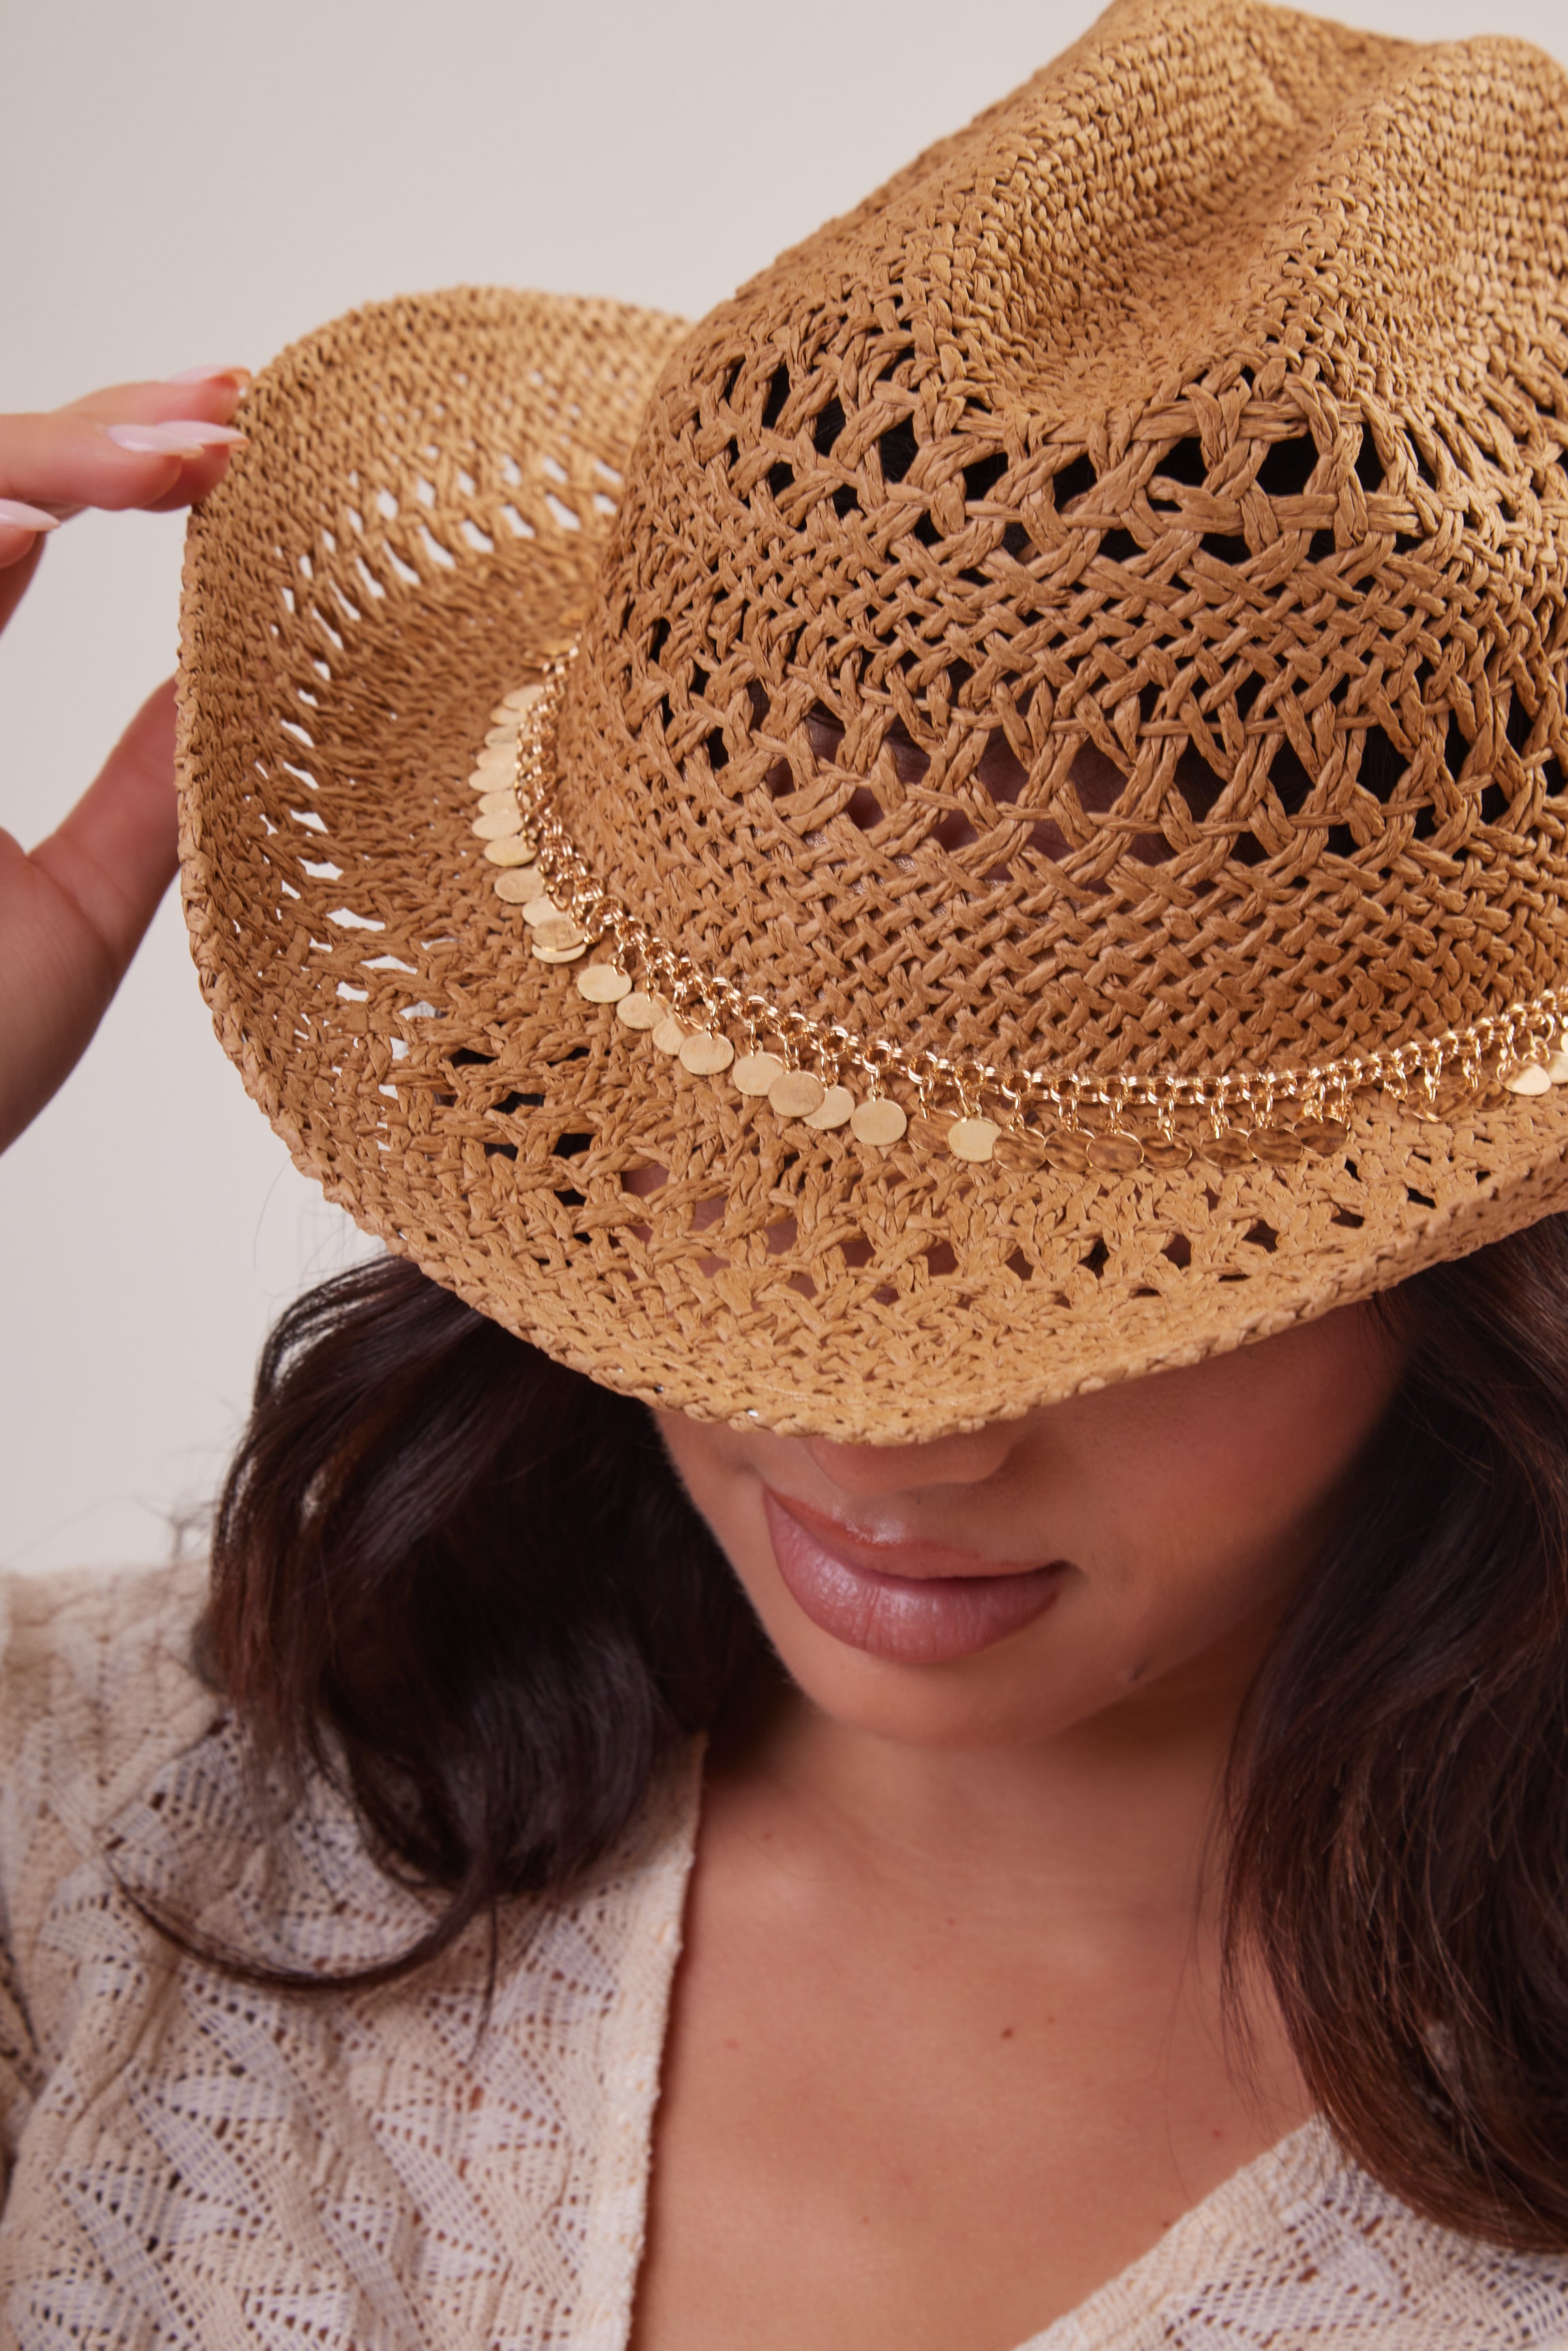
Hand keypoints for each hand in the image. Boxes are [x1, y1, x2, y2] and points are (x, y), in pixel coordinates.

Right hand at [0, 370, 248, 1152]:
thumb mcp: (80, 912)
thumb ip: (140, 794)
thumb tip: (226, 679)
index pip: (7, 520)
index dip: (107, 454)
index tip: (231, 430)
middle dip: (91, 427)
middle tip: (226, 408)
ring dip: (44, 457)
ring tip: (181, 460)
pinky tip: (48, 522)